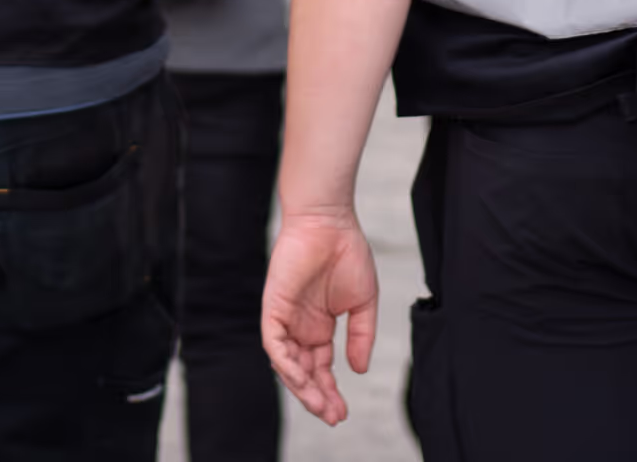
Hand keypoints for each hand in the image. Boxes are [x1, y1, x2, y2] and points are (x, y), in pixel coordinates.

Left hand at [262, 208, 378, 424]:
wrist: (330, 221)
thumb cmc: (347, 253)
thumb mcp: (363, 303)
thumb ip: (361, 337)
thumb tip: (358, 371)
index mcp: (319, 327)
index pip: (321, 368)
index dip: (330, 391)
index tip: (343, 412)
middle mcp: (300, 327)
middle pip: (303, 372)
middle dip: (317, 396)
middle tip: (332, 416)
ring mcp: (285, 318)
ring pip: (286, 363)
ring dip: (301, 386)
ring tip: (320, 404)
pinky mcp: (273, 307)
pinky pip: (273, 343)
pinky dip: (285, 362)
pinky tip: (301, 377)